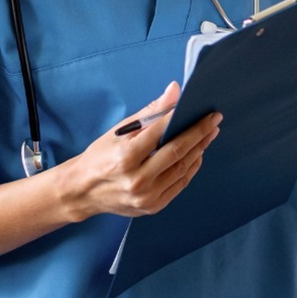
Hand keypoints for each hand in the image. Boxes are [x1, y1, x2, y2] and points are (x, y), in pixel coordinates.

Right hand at [60, 82, 221, 220]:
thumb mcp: (120, 132)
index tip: (203, 109)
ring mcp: (146, 197)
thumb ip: (150, 113)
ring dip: (200, 149)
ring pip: (182, 169)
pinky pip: (180, 184)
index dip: (184, 119)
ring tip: (209, 133)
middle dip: (200, 133)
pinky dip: (191, 167)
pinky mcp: (152, 207)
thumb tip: (174, 90)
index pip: (162, 133)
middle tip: (214, 120)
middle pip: (177, 153)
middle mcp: (136, 180)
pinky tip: (198, 152)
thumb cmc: (101, 156)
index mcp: (125, 159)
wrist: (82, 191)